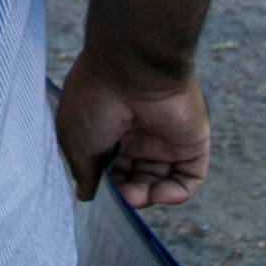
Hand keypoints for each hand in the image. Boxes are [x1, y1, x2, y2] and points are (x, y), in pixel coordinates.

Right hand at [58, 48, 211, 208]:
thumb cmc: (95, 98)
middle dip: (125, 194)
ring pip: (161, 181)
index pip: (110, 167)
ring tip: (134, 197)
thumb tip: (87, 195)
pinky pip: (190, 177)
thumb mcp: (74, 140)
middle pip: (136, 177)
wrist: (132, 69)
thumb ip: (83, 172)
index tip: (97, 192)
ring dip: (147, 197)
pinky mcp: (191, 141)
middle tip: (118, 196)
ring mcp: (166, 138)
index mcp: (110, 128)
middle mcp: (139, 133)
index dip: (104, 185)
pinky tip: (157, 194)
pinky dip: (176, 193)